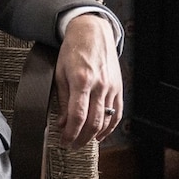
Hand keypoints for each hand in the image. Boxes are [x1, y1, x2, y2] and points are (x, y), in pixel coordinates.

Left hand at [54, 13, 122, 148]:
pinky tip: (101, 134)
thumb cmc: (73, 51)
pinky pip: (117, 113)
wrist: (92, 33)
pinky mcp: (119, 88)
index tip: (64, 141)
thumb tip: (62, 122)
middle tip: (72, 145)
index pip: (78, 115)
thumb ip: (62, 99)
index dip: (71, 132)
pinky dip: (110, 127)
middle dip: (82, 138)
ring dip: (95, 135)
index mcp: (81, 80)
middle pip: (94, 122)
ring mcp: (112, 87)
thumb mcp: (60, 72)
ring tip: (83, 141)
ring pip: (107, 120)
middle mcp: (99, 85)